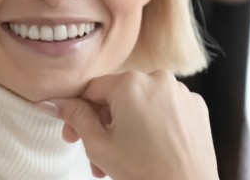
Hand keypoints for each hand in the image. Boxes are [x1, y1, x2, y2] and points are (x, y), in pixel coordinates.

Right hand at [41, 70, 217, 179]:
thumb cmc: (145, 172)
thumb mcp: (99, 145)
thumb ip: (75, 117)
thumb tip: (53, 102)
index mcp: (130, 84)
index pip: (91, 90)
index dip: (78, 113)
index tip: (72, 132)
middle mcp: (158, 79)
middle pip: (117, 97)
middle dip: (103, 125)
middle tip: (96, 154)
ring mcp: (181, 92)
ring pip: (142, 104)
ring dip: (128, 126)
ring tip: (122, 158)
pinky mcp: (197, 106)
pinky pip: (166, 109)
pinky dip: (154, 125)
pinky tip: (150, 149)